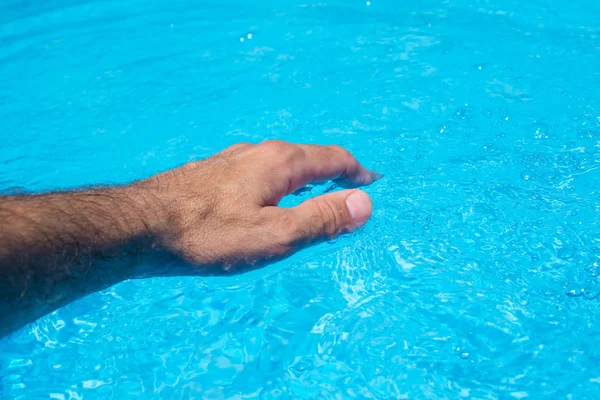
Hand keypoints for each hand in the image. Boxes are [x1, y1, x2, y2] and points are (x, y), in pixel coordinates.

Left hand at [133, 141, 380, 270]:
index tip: (373, 182)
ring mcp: (232, 160)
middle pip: (308, 157)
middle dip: (333, 173)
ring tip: (314, 193)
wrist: (140, 227)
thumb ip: (321, 219)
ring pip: (281, 164)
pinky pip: (259, 172)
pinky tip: (267, 198)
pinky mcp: (212, 172)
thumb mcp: (275, 235)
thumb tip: (365, 203)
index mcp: (281, 162)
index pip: (333, 159)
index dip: (357, 172)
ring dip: (305, 177)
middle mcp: (258, 152)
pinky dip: (278, 183)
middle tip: (348, 191)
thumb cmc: (209, 236)